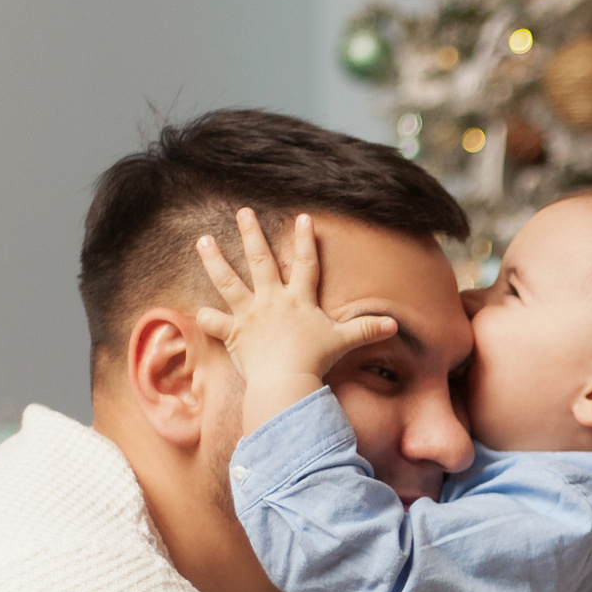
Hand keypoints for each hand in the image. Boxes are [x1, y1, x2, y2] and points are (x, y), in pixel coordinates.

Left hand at [193, 209, 394, 429]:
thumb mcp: (344, 341)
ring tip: (203, 241)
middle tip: (243, 212)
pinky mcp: (234, 333)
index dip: (306, 239)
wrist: (286, 380)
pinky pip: (215, 323)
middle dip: (252, 234)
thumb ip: (367, 330)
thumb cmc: (316, 360)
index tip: (302, 217)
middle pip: (260, 261)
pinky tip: (196, 309)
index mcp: (299, 299)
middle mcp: (272, 300)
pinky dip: (206, 317)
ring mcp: (250, 315)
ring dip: (215, 260)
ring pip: (229, 281)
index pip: (306, 263)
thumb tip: (395, 325)